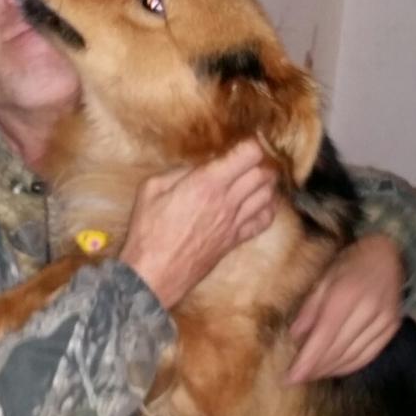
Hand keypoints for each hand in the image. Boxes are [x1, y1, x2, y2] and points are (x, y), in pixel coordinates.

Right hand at [119, 139, 276, 308]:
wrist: (153, 274)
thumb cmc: (148, 233)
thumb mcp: (151, 189)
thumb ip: (177, 172)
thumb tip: (197, 167)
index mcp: (206, 183)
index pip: (248, 154)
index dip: (251, 143)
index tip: (245, 141)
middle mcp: (227, 201)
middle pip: (263, 173)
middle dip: (262, 161)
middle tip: (252, 158)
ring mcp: (234, 223)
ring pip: (268, 195)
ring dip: (267, 183)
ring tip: (257, 177)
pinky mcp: (234, 241)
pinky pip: (264, 221)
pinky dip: (268, 209)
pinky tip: (261, 203)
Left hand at [286, 234, 404, 382]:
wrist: (388, 253)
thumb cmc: (349, 264)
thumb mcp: (322, 279)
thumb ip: (309, 308)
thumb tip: (295, 337)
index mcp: (345, 295)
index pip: (323, 337)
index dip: (307, 361)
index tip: (291, 378)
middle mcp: (367, 310)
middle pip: (337, 350)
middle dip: (315, 369)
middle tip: (297, 378)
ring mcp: (383, 321)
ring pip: (353, 357)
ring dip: (331, 370)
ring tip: (312, 375)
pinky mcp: (392, 328)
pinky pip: (368, 356)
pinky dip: (350, 366)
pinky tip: (334, 369)